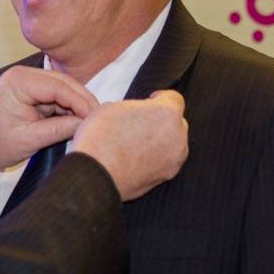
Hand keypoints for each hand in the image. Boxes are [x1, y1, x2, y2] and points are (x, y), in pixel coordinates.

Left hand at [0, 66, 98, 168]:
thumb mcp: (28, 139)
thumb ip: (59, 129)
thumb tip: (86, 124)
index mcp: (19, 82)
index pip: (58, 86)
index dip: (80, 101)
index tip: (96, 117)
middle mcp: (24, 75)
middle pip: (63, 83)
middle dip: (82, 101)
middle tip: (100, 119)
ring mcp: (29, 82)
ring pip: (63, 89)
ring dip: (77, 105)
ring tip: (92, 122)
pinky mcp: (33, 92)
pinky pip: (57, 96)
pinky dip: (69, 108)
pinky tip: (80, 120)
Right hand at [72, 90, 188, 201]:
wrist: (95, 174)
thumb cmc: (100, 139)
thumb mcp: (113, 107)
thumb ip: (135, 107)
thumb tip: (136, 113)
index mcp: (166, 112)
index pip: (174, 98)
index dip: (160, 98)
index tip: (149, 102)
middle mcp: (177, 135)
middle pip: (176, 122)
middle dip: (161, 121)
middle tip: (139, 124)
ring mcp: (175, 158)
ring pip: (174, 143)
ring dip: (161, 140)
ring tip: (137, 144)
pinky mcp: (167, 175)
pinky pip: (167, 160)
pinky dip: (157, 158)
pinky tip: (137, 158)